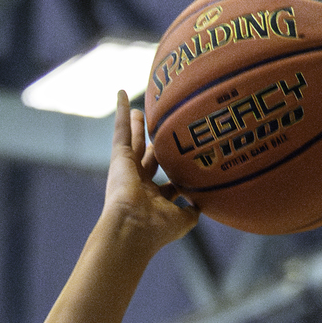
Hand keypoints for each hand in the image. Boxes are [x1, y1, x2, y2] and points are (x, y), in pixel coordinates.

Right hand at [102, 93, 197, 252]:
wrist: (133, 229)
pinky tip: (121, 92)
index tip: (185, 161)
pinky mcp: (119, 158)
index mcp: (154, 198)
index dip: (176, 173)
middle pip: (150, 157)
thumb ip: (192, 211)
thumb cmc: (157, 230)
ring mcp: (128, 169)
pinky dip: (120, 111)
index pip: (167, 182)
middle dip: (154, 145)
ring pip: (134, 140)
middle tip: (160, 129)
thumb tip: (202, 205)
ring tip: (139, 109)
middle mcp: (140, 183)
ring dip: (136, 125)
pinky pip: (120, 129)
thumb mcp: (182, 221)